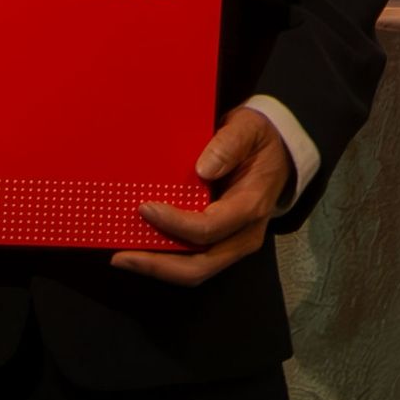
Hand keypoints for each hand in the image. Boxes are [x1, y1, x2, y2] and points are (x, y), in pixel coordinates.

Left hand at [115, 105, 290, 283]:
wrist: (278, 152)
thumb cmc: (259, 139)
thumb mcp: (249, 128)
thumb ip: (229, 143)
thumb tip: (203, 168)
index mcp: (251, 205)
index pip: (210, 227)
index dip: (174, 223)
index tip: (144, 208)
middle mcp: (244, 233)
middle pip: (200, 265)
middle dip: (158, 265)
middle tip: (121, 256)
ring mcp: (234, 243)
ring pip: (195, 270)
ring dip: (157, 268)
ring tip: (123, 258)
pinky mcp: (223, 244)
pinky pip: (193, 262)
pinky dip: (165, 261)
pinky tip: (140, 250)